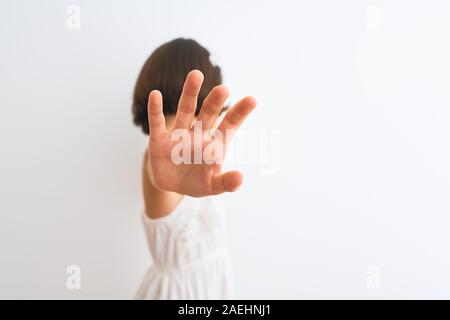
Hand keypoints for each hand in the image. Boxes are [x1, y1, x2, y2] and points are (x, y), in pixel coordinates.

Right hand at [146, 70, 255, 196]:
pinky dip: (156, 110)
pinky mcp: (159, 140)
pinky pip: (157, 123)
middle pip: (208, 114)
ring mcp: (178, 135)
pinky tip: (155, 95)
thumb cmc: (196, 182)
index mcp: (214, 144)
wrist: (171, 185)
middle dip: (215, 102)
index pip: (229, 126)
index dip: (239, 114)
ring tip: (196, 75)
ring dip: (190, 94)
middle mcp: (198, 134)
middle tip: (224, 89)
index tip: (252, 100)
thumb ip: (225, 183)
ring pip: (186, 110)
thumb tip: (240, 178)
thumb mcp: (212, 186)